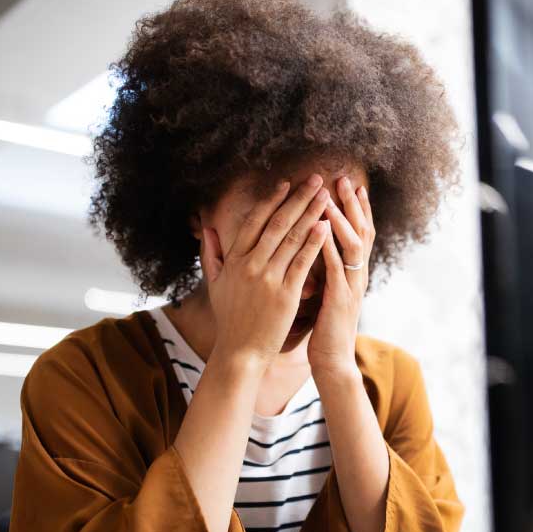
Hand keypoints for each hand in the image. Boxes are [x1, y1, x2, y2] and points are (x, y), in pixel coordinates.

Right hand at [200, 175, 330, 366]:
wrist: (241, 351)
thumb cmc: (230, 318)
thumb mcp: (215, 284)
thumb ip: (211, 254)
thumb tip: (207, 227)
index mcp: (235, 259)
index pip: (255, 221)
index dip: (272, 200)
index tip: (287, 183)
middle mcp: (251, 265)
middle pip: (277, 223)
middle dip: (298, 199)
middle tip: (316, 179)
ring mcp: (268, 278)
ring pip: (292, 238)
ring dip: (310, 214)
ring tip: (325, 196)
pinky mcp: (286, 294)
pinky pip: (302, 263)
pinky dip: (314, 243)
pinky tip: (325, 226)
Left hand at [308, 178, 375, 377]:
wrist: (333, 362)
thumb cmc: (326, 329)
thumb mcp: (329, 294)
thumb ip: (329, 272)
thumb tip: (320, 251)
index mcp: (353, 273)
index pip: (359, 234)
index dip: (357, 209)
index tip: (350, 185)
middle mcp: (357, 276)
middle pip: (361, 232)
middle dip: (353, 205)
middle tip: (345, 178)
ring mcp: (351, 286)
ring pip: (351, 245)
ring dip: (342, 218)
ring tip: (331, 196)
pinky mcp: (340, 299)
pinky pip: (336, 267)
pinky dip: (328, 246)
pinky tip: (321, 228)